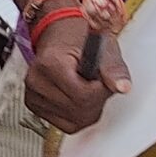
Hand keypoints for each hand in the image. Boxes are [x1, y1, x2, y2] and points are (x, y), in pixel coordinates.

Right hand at [23, 13, 129, 133]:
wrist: (58, 32)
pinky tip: (77, 98)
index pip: (83, 96)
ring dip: (87, 109)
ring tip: (86, 88)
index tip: (102, 77)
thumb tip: (122, 87)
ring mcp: (33, 94)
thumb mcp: (102, 46)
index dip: (100, 90)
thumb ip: (113, 69)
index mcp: (51, 64)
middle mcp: (37, 81)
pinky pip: (64, 125)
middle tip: (96, 82)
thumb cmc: (78, 37)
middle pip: (78, 111)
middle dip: (95, 101)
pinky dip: (76, 115)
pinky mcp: (34, 104)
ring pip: (72, 122)